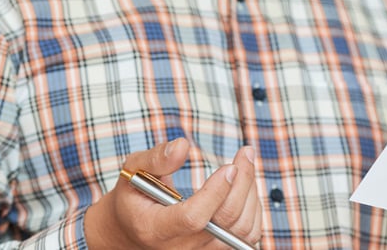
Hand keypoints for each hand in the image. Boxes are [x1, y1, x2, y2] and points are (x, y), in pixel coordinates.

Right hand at [85, 138, 262, 248]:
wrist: (133, 230)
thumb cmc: (135, 197)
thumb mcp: (133, 171)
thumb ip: (156, 158)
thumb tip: (182, 146)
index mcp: (155, 228)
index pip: (193, 218)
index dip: (216, 193)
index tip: (229, 167)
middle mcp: (179, 248)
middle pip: (225, 221)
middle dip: (243, 182)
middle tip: (246, 152)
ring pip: (242, 230)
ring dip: (250, 193)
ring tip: (245, 164)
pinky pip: (246, 236)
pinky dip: (252, 208)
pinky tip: (245, 186)